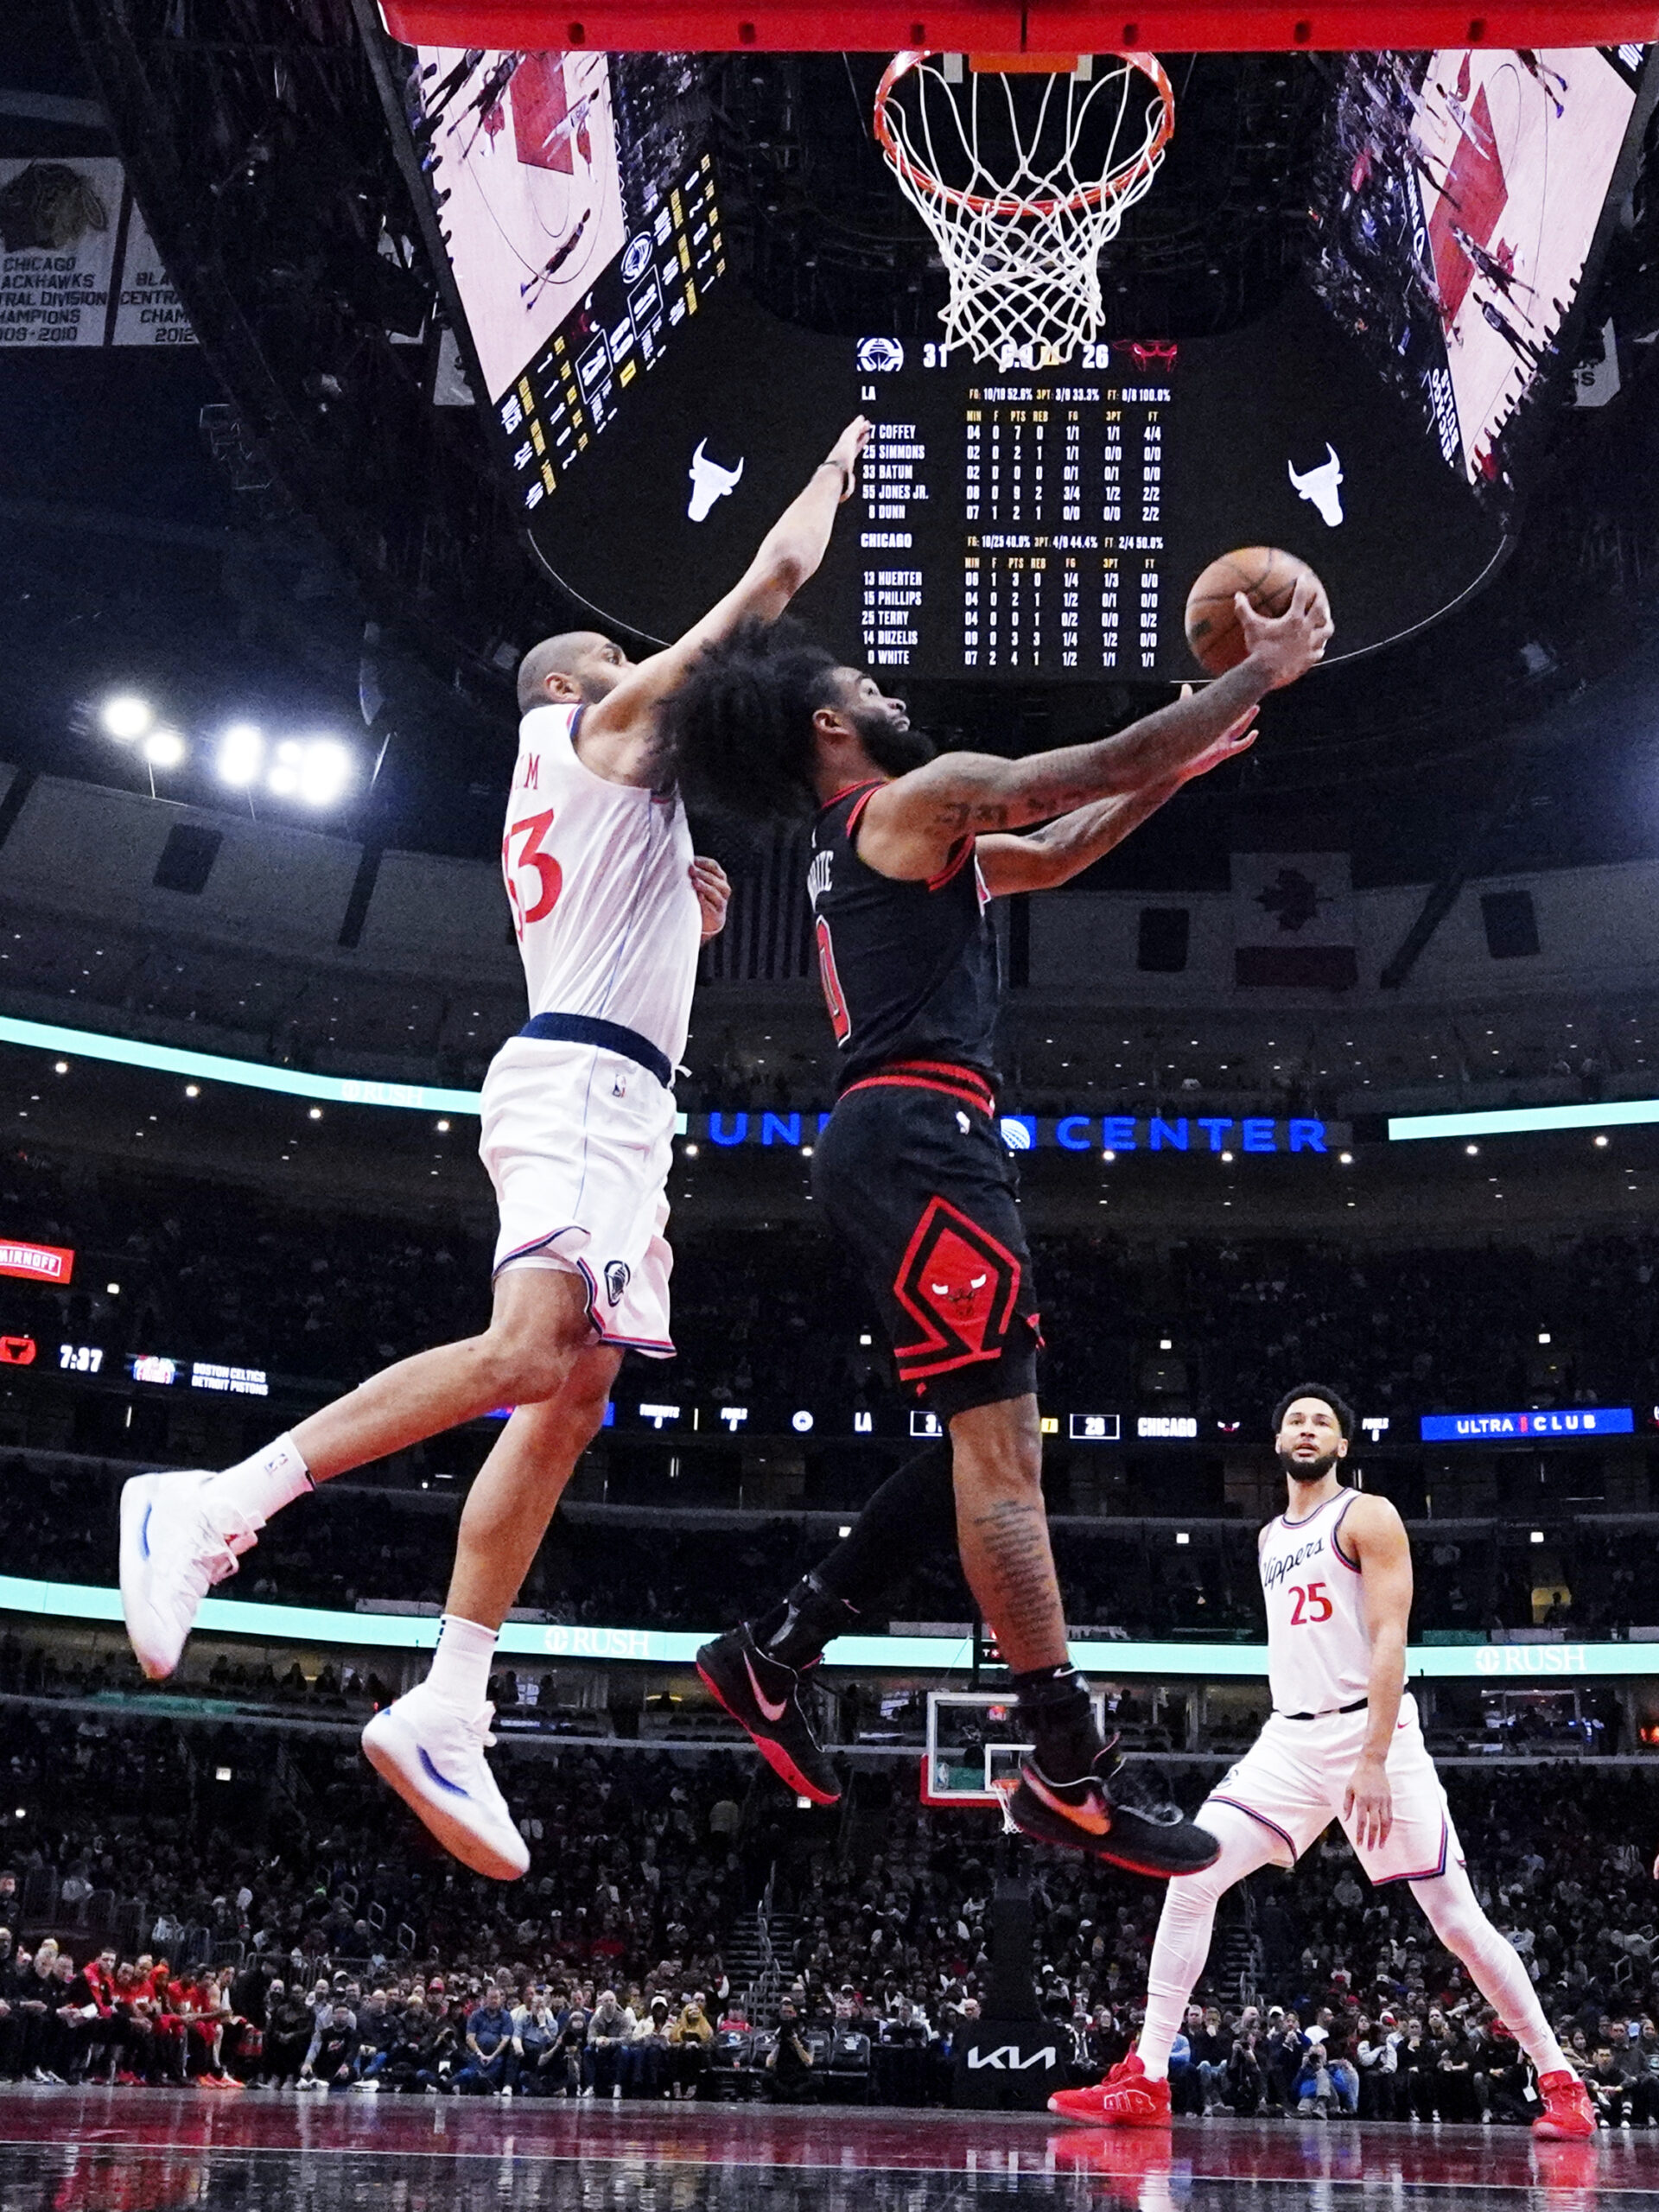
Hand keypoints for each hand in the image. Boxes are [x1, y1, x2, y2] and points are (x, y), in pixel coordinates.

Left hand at [690, 855, 730, 940]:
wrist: (707, 922)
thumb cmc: (699, 899)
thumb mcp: (697, 885)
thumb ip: (693, 875)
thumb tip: (678, 862)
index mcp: (719, 879)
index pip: (714, 866)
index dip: (705, 863)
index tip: (693, 860)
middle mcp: (723, 889)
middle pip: (717, 878)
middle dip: (703, 873)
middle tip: (691, 870)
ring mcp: (721, 902)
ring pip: (716, 892)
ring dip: (705, 886)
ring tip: (694, 882)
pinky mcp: (717, 915)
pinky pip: (712, 907)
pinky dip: (705, 902)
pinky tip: (698, 897)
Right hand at [824, 416, 872, 500]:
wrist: (832, 475)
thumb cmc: (835, 483)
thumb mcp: (843, 487)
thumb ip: (845, 490)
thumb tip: (843, 498)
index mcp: (844, 460)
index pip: (853, 451)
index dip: (858, 445)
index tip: (863, 440)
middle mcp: (842, 451)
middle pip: (853, 440)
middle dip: (859, 434)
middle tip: (865, 428)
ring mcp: (844, 445)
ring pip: (852, 433)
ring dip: (859, 427)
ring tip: (866, 422)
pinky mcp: (847, 440)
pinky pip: (854, 430)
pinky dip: (858, 424)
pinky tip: (863, 420)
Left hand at [1175, 694, 1258, 782]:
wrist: (1180, 762)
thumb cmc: (1182, 743)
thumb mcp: (1186, 718)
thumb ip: (1186, 701)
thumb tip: (1186, 686)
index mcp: (1213, 724)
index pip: (1227, 710)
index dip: (1235, 701)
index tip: (1241, 689)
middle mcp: (1220, 733)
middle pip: (1235, 717)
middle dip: (1243, 707)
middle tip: (1253, 695)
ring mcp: (1223, 742)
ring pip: (1239, 728)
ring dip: (1247, 718)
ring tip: (1255, 707)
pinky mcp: (1223, 752)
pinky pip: (1239, 746)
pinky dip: (1248, 740)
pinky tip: (1254, 733)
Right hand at [1237, 574, 1331, 689]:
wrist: (1266, 671)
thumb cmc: (1259, 648)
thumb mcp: (1251, 627)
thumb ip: (1244, 610)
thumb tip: (1238, 595)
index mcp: (1293, 619)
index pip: (1301, 596)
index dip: (1303, 584)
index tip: (1305, 578)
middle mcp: (1306, 630)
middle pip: (1320, 611)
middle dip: (1321, 601)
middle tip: (1320, 597)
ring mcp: (1310, 645)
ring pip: (1326, 632)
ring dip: (1327, 625)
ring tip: (1326, 623)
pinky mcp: (1309, 659)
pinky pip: (1319, 652)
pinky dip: (1319, 648)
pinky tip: (1318, 648)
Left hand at [1343, 1751, 1392, 1850]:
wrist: (1372, 1763)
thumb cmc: (1358, 1776)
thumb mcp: (1349, 1788)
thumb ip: (1347, 1804)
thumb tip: (1346, 1819)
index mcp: (1362, 1799)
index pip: (1361, 1821)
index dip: (1360, 1834)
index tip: (1359, 1844)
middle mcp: (1373, 1801)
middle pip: (1374, 1824)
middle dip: (1372, 1839)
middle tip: (1370, 1849)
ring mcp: (1383, 1801)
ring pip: (1385, 1822)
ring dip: (1383, 1835)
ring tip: (1381, 1845)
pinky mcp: (1389, 1799)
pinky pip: (1390, 1815)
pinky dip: (1389, 1826)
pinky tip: (1386, 1833)